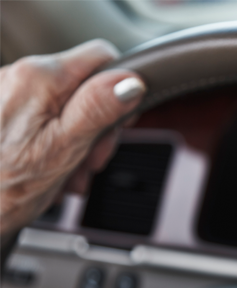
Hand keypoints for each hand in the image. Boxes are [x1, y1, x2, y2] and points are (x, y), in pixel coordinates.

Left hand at [0, 39, 145, 236]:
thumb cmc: (3, 187)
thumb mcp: (62, 149)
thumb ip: (97, 109)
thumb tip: (130, 82)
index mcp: (40, 78)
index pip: (103, 57)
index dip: (121, 91)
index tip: (120, 124)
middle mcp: (19, 76)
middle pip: (86, 86)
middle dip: (98, 127)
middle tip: (91, 161)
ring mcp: (9, 94)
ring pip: (67, 106)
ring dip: (79, 142)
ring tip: (68, 174)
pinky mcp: (3, 112)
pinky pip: (45, 119)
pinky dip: (56, 145)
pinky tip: (51, 171)